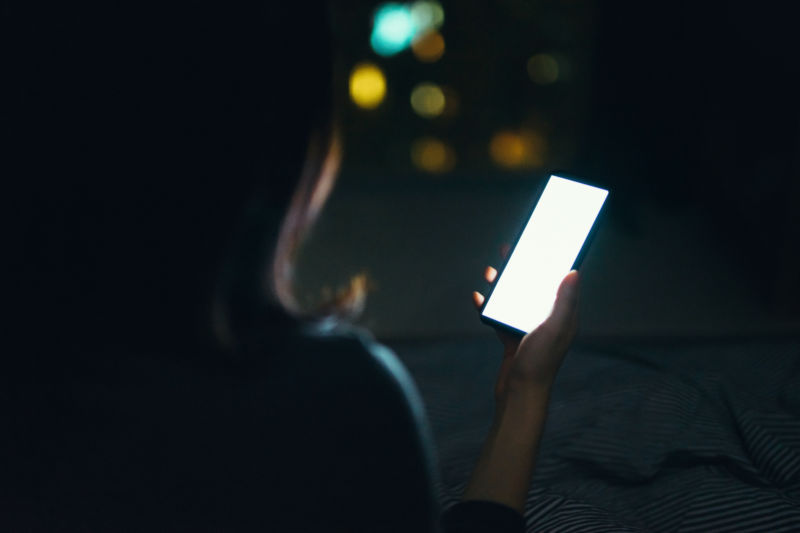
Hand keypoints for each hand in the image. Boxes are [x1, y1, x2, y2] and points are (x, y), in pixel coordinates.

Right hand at [473, 246, 579, 401]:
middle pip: (535, 286)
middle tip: (512, 250)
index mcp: (564, 316)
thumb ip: (564, 300)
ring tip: (492, 272)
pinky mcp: (512, 338)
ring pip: (515, 298)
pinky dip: (490, 305)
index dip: (554, 261)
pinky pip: (500, 316)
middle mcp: (548, 321)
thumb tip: (574, 272)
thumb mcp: (555, 327)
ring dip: (504, 285)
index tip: (545, 243)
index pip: (560, 282)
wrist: (519, 394)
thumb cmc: (540, 363)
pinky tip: (479, 298)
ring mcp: (529, 329)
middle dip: (524, 268)